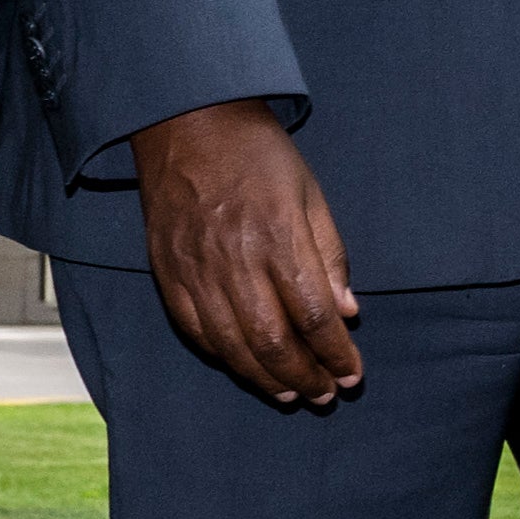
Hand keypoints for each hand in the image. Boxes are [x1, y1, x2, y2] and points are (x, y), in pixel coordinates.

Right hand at [133, 103, 363, 405]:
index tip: (353, 374)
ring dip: (265, 378)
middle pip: (272, 340)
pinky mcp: (166, 272)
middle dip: (304, 376)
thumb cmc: (259, 155)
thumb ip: (330, 256)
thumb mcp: (311, 193)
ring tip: (292, 394)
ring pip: (231, 345)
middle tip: (326, 394)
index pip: (314, 315)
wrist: (187, 123)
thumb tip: (349, 313)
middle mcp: (234, 259)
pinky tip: (246, 368)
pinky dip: (223, 356)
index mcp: (278, 237)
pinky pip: (194, 329)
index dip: (336, 353)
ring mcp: (195, 269)